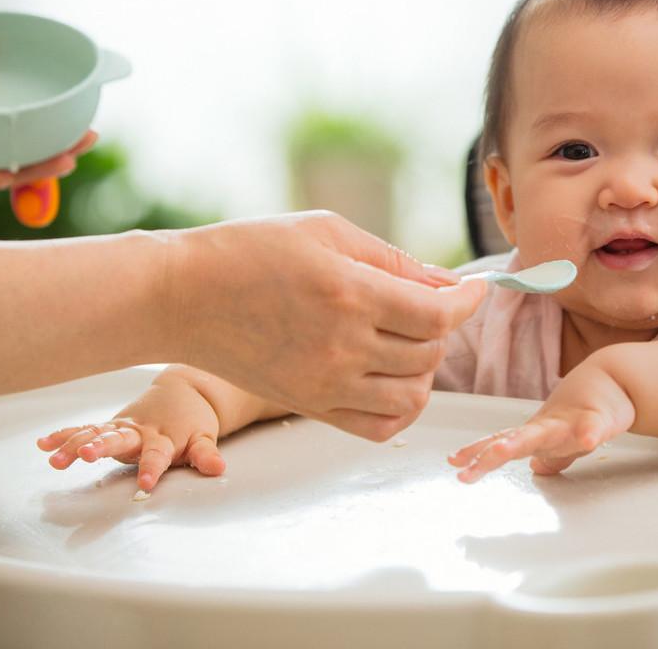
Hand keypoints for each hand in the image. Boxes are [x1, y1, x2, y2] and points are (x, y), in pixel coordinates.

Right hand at [36, 364, 244, 490]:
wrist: (183, 391)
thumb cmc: (193, 422)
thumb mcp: (204, 437)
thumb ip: (206, 454)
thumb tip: (218, 468)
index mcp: (164, 439)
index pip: (158, 456)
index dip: (151, 470)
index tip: (144, 486)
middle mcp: (139, 432)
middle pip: (119, 440)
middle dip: (102, 447)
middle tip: (87, 455)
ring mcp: (121, 427)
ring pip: (95, 434)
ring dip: (75, 445)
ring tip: (55, 459)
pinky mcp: (109, 425)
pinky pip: (84, 429)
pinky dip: (64, 434)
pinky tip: (42, 444)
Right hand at [173, 211, 487, 442]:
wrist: (182, 296)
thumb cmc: (249, 250)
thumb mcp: (327, 231)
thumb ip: (393, 259)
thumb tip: (446, 283)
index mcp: (349, 294)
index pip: (438, 315)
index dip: (468, 302)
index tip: (476, 289)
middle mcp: (341, 346)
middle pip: (429, 354)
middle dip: (443, 326)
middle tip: (430, 303)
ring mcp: (325, 383)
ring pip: (411, 395)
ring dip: (426, 368)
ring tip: (411, 340)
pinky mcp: (309, 406)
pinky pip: (378, 426)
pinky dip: (402, 408)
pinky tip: (396, 379)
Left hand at [448, 358, 636, 482]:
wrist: (614, 380)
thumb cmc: (585, 411)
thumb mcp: (562, 439)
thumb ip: (550, 456)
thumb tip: (537, 469)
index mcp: (537, 433)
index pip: (501, 442)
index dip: (477, 453)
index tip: (454, 463)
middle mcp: (548, 427)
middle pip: (515, 441)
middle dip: (491, 453)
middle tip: (467, 469)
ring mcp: (572, 422)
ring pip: (546, 433)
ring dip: (523, 442)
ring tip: (502, 451)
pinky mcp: (600, 419)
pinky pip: (595, 427)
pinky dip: (590, 432)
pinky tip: (588, 440)